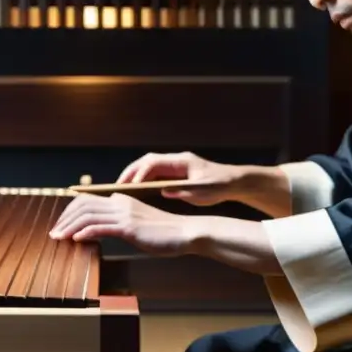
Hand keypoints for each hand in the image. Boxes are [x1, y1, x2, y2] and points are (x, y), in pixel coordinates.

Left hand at [50, 193, 191, 256]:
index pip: (88, 200)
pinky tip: (76, 240)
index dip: (70, 212)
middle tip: (53, 233)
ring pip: (88, 216)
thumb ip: (120, 222)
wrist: (185, 232)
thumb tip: (101, 229)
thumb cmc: (164, 232)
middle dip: (64, 219)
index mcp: (122, 200)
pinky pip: (101, 227)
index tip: (61, 225)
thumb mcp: (138, 223)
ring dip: (69, 227)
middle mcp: (121, 203)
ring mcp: (125, 214)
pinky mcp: (129, 227)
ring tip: (58, 238)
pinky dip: (85, 232)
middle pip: (83, 205)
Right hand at [115, 151, 239, 206]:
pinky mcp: (176, 172)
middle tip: (117, 186)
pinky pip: (155, 173)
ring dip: (134, 175)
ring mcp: (176, 165)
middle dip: (131, 172)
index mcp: (182, 161)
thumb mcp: (202, 192)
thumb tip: (163, 191)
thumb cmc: (219, 185)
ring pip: (149, 166)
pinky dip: (143, 179)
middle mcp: (176, 160)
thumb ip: (183, 191)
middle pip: (147, 161)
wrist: (233, 182)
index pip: (155, 163)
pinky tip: (135, 191)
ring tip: (121, 189)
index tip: (131, 187)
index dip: (141, 174)